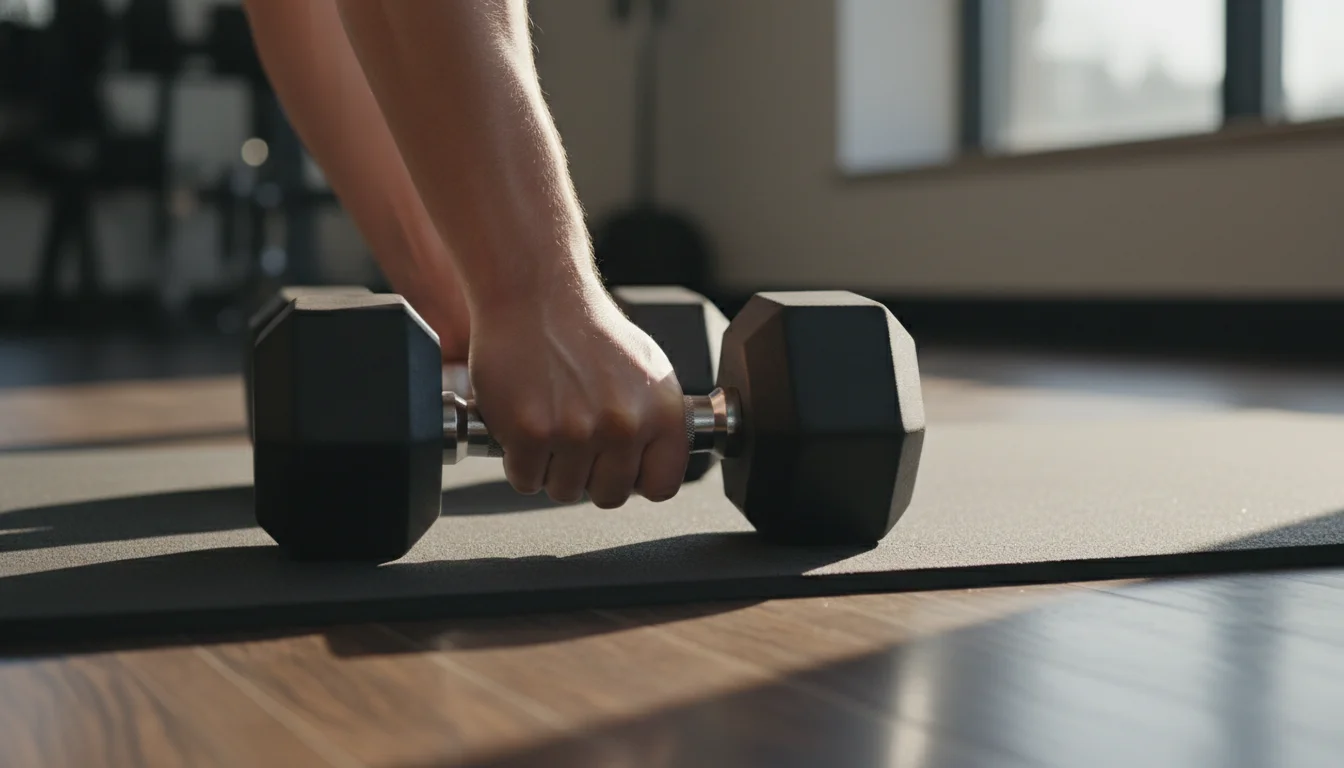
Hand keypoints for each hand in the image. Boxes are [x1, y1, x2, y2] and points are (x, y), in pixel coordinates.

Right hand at [468, 285, 688, 507]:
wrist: (536, 295)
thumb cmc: (587, 328)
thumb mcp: (646, 371)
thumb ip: (654, 420)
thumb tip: (653, 460)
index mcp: (662, 412)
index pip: (662, 485)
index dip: (635, 479)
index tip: (619, 466)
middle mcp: (626, 426)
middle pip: (609, 495)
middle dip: (588, 475)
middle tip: (573, 440)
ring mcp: (578, 433)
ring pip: (564, 491)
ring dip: (551, 467)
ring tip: (548, 423)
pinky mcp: (531, 434)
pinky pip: (526, 480)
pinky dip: (518, 460)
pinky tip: (524, 424)